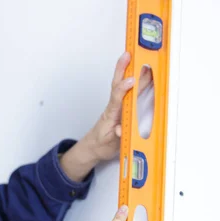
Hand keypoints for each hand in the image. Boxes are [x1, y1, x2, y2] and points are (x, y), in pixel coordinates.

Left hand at [59, 52, 152, 182]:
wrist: (95, 146)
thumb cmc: (103, 143)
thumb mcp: (110, 144)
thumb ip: (116, 136)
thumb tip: (121, 130)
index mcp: (111, 115)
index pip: (116, 99)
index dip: (123, 89)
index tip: (131, 81)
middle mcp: (114, 107)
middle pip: (118, 85)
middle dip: (123, 69)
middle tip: (128, 54)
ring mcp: (118, 106)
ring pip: (124, 86)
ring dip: (130, 71)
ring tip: (137, 57)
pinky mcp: (123, 108)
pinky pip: (130, 91)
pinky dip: (138, 80)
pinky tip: (145, 72)